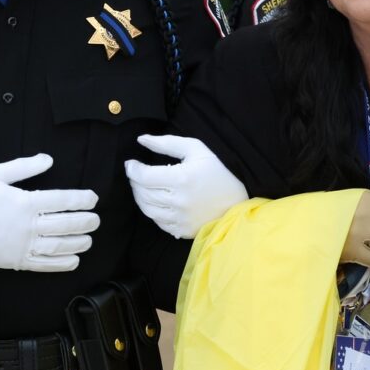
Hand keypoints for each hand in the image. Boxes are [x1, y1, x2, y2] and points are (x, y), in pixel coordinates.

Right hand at [0, 154, 98, 271]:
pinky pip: (44, 265)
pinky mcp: (15, 261)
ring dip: (78, 243)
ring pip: (58, 245)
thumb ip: (24, 167)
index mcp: (24, 201)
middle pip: (65, 224)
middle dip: (85, 222)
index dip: (81, 199)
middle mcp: (27, 225)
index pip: (62, 200)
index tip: (92, 198)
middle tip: (96, 220)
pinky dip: (62, 264)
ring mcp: (21, 245)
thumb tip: (48, 159)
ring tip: (89, 240)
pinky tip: (74, 260)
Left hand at [124, 134, 247, 238]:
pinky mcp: (183, 230)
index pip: (144, 176)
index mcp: (182, 178)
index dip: (132, 169)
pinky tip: (156, 201)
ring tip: (142, 187)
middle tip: (135, 173)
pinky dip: (152, 211)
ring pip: (147, 209)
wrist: (239, 199)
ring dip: (139, 197)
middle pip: (142, 193)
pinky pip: (158, 222)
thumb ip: (166, 143)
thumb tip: (141, 139)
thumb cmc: (218, 170)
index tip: (130, 163)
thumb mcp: (196, 149)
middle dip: (134, 182)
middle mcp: (179, 201)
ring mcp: (180, 218)